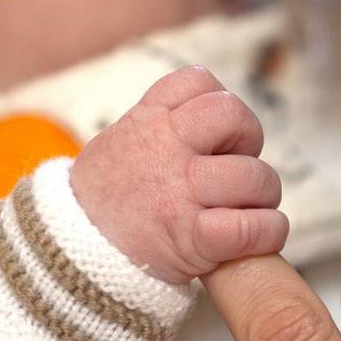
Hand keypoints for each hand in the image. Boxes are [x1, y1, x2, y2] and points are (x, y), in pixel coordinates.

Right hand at [70, 66, 288, 284]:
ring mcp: (181, 193)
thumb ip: (157, 124)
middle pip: (234, 116)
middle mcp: (166, 149)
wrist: (72, 259)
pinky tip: (259, 235)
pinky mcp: (194, 239)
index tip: (212, 132)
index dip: (217, 102)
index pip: (199, 81)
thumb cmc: (103, 203)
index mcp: (147, 120)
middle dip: (248, 140)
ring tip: (247, 207)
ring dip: (263, 195)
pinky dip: (268, 232)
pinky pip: (254, 227)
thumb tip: (204, 114)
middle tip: (235, 166)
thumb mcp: (117, 144)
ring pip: (255, 176)